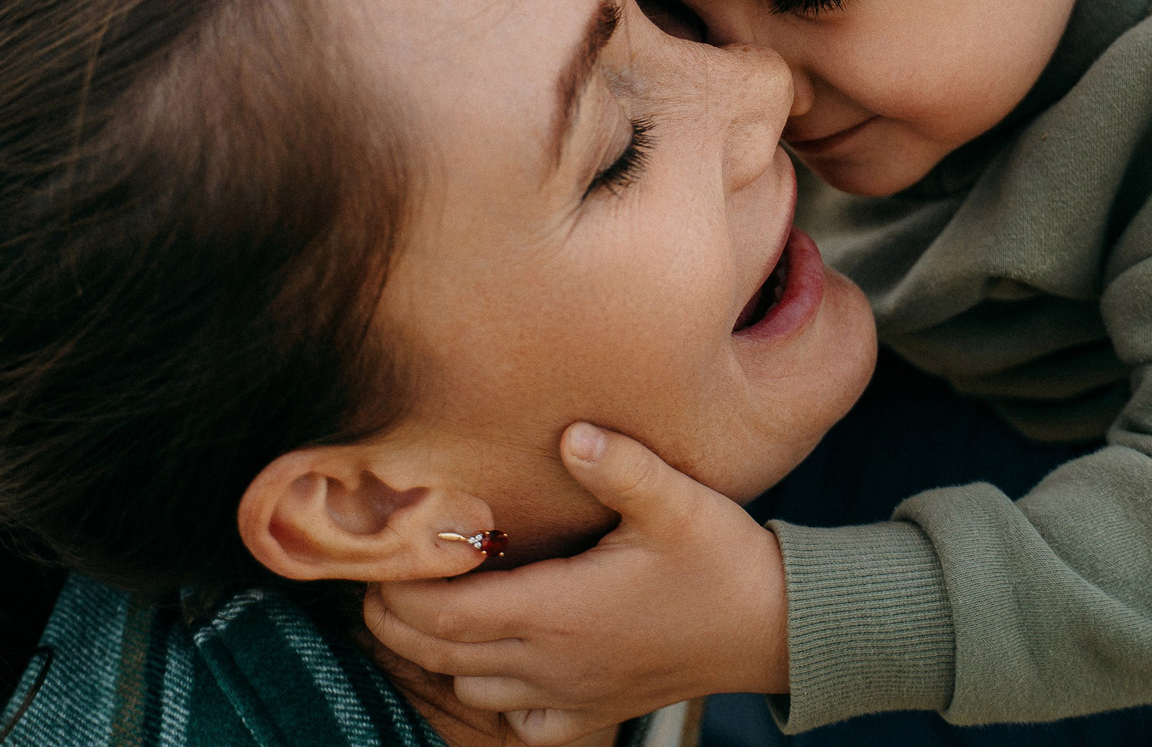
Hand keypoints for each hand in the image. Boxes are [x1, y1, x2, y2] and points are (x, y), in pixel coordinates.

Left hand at [364, 424, 789, 746]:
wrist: (773, 627)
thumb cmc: (721, 559)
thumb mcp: (676, 501)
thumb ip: (620, 466)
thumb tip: (570, 433)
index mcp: (558, 610)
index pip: (447, 612)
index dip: (400, 590)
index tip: (379, 556)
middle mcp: (552, 661)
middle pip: (441, 652)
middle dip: (397, 619)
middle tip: (378, 578)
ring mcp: (570, 693)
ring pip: (470, 688)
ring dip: (438, 654)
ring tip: (428, 607)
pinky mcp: (593, 711)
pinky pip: (519, 723)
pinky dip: (492, 700)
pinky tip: (494, 666)